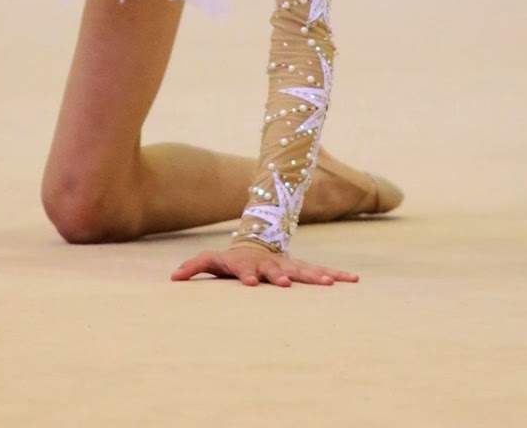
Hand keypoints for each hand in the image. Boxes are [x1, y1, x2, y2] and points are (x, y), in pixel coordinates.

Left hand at [170, 242, 357, 286]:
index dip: (248, 276)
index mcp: (248, 265)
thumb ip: (195, 266)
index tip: (251, 284)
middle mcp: (270, 264)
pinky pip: (321, 272)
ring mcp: (288, 265)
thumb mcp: (213, 261)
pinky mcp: (302, 268)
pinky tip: (353, 280)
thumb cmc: (232, 260)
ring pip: (304, 269)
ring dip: (316, 276)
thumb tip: (173, 277)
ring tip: (331, 284)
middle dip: (283, 276)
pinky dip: (336, 275)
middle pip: (277, 269)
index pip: (247, 270)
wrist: (257, 242)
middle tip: (287, 283)